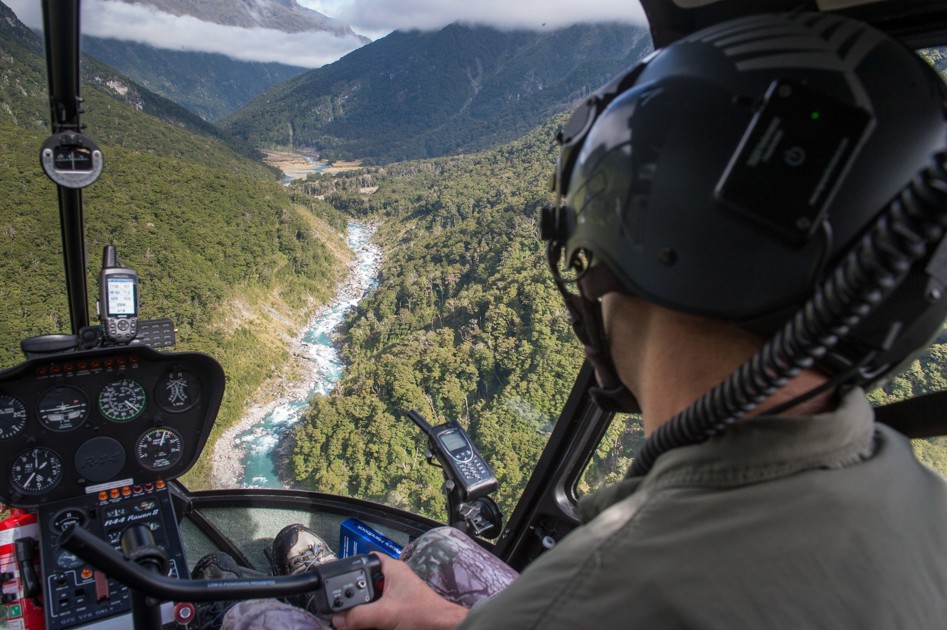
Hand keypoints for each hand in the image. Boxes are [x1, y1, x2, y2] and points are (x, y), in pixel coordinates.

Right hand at [332, 553, 468, 629]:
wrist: (442, 629)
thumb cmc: (426, 614)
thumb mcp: (386, 613)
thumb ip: (359, 615)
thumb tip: (338, 619)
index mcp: (392, 569)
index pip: (366, 559)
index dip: (350, 568)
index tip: (336, 582)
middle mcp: (393, 580)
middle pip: (363, 583)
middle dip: (351, 597)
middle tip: (341, 609)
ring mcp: (395, 596)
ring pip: (369, 601)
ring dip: (359, 611)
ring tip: (349, 621)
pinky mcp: (396, 611)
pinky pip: (376, 612)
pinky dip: (367, 619)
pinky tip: (361, 626)